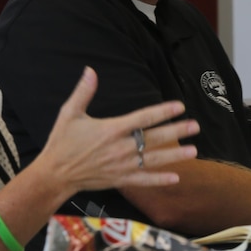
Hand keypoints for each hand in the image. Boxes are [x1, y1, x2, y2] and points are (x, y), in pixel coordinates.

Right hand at [38, 67, 198, 192]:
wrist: (54, 174)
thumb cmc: (62, 142)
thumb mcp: (69, 113)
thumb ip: (83, 92)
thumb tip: (90, 71)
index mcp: (111, 129)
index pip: (143, 118)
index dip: (162, 111)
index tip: (179, 106)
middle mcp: (120, 148)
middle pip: (154, 138)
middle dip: (176, 132)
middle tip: (195, 126)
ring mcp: (121, 165)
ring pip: (154, 160)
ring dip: (175, 156)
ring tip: (193, 151)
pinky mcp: (119, 179)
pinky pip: (143, 180)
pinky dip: (159, 180)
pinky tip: (176, 178)